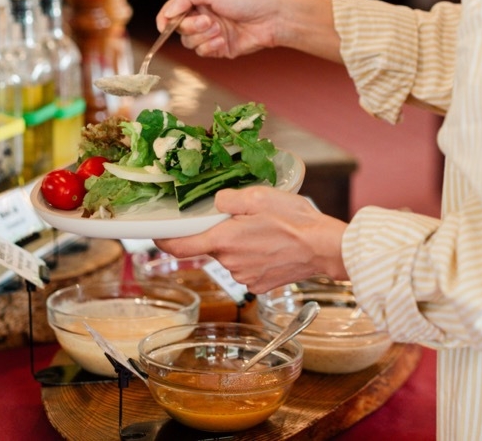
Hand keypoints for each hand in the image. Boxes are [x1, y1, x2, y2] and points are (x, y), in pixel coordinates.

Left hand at [156, 187, 348, 293]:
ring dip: (241, 246)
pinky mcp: (259, 285)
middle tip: (247, 220)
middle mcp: (230, 263)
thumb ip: (228, 199)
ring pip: (231, 258)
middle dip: (223, 234)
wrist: (323, 248)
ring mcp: (245, 277)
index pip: (181, 246)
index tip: (158, 236)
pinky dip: (255, 258)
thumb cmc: (295, 220)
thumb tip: (216, 204)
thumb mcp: (259, 196)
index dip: (164, 241)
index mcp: (225, 240)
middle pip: (213, 247)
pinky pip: (247, 269)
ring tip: (267, 233)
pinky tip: (274, 248)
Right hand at [157, 0, 290, 58]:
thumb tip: (168, 12)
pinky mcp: (220, 48)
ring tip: (220, 29)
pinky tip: (223, 40)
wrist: (273, 18)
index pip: (173, 10)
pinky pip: (203, 52)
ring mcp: (211, 33)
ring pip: (190, 42)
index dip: (166, 18)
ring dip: (202, 37)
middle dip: (191, 26)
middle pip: (180, 28)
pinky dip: (210, 47)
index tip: (164, 26)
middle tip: (208, 21)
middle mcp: (204, 16)